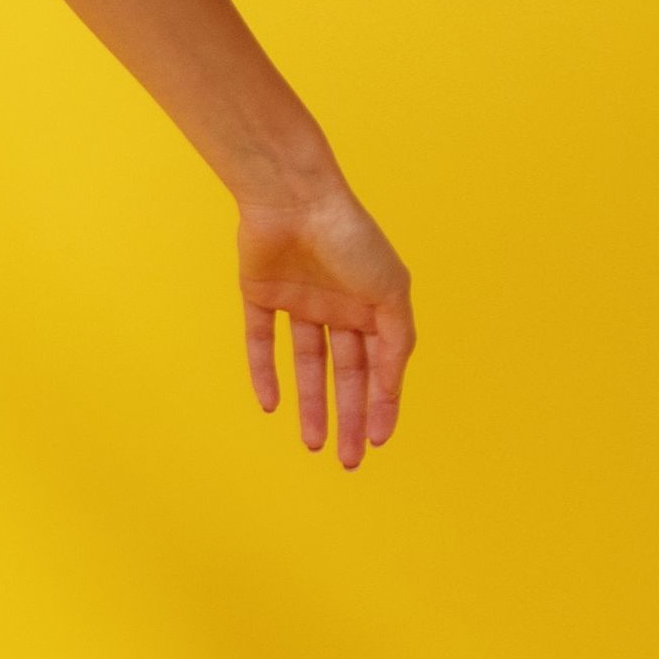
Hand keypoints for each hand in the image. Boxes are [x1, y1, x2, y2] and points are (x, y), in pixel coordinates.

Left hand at [240, 179, 414, 469]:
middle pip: (345, 373)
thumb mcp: (390, 294)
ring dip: (311, 404)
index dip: (380, 404)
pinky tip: (271, 405)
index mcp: (374, 304)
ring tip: (313, 443)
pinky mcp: (261, 294)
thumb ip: (396, 342)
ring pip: (306, 364)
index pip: (379, 366)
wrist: (294, 198)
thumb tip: (391, 390)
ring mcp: (300, 300)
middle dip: (348, 417)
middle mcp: (339, 305)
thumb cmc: (351, 239)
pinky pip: (262, 341)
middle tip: (347, 460)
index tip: (377, 440)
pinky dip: (264, 372)